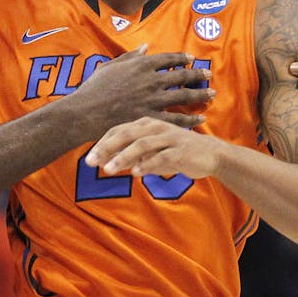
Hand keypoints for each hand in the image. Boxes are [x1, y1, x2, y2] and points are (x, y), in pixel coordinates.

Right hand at [69, 45, 214, 139]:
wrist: (84, 112)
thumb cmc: (93, 89)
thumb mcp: (109, 66)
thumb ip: (130, 57)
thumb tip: (145, 47)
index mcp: (141, 65)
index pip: (168, 58)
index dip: (182, 58)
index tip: (190, 59)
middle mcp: (150, 80)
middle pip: (181, 76)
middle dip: (197, 75)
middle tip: (208, 75)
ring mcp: (152, 100)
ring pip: (183, 96)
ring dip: (200, 95)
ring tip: (211, 95)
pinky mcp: (150, 118)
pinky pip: (176, 119)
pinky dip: (190, 119)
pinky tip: (199, 119)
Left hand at [85, 117, 221, 177]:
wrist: (209, 154)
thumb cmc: (174, 151)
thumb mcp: (151, 151)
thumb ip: (130, 154)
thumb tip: (105, 162)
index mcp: (145, 123)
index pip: (118, 130)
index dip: (101, 144)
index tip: (88, 159)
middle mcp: (155, 127)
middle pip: (126, 134)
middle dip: (106, 148)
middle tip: (91, 162)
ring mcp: (169, 137)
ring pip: (142, 145)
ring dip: (123, 157)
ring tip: (108, 169)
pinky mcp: (181, 150)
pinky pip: (162, 156)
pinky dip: (148, 164)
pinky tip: (135, 173)